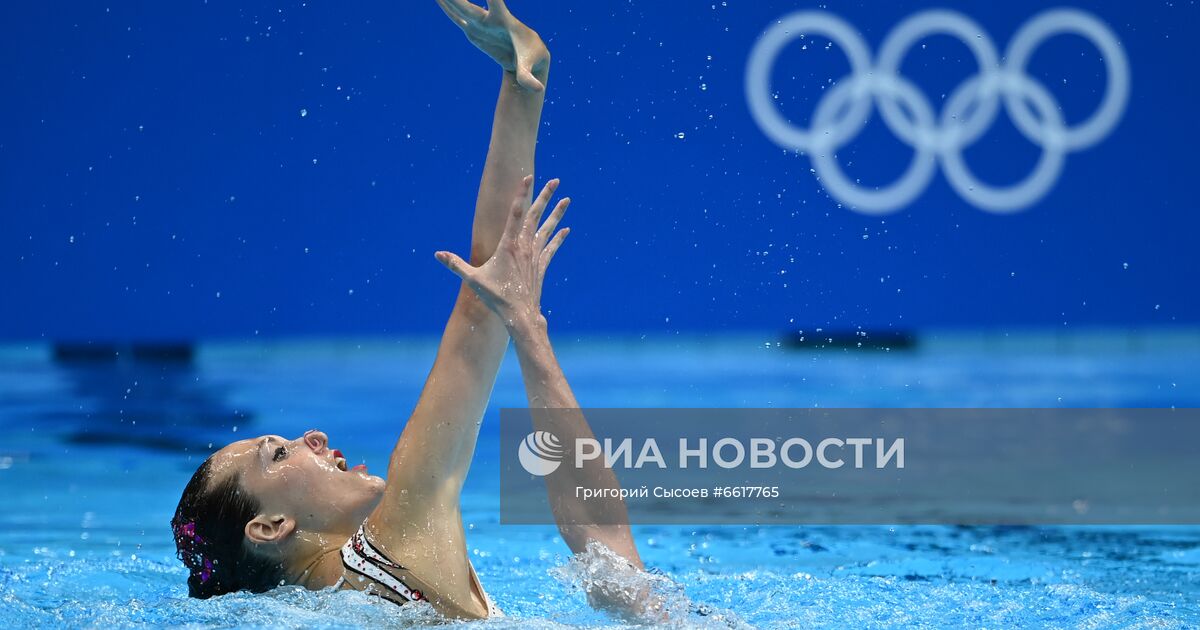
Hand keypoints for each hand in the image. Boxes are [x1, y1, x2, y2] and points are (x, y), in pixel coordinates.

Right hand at [435, 0, 550, 91]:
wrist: (527, 58)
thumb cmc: (531, 58)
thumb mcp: (530, 67)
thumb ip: (528, 77)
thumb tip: (537, 88)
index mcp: (504, 21)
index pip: (495, 1)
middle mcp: (489, 19)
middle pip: (468, 6)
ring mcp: (480, 24)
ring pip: (460, 9)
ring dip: (448, 0)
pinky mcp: (473, 31)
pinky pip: (457, 18)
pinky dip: (447, 8)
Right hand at [436, 176, 569, 328]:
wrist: (520, 315)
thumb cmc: (496, 297)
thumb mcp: (472, 279)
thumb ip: (455, 264)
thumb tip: (437, 254)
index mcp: (508, 245)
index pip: (515, 213)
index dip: (521, 193)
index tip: (528, 177)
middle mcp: (524, 247)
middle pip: (535, 216)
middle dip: (545, 196)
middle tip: (555, 180)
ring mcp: (534, 256)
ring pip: (547, 229)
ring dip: (556, 214)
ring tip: (567, 200)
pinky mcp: (541, 267)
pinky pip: (551, 248)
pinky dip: (558, 238)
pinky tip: (566, 229)